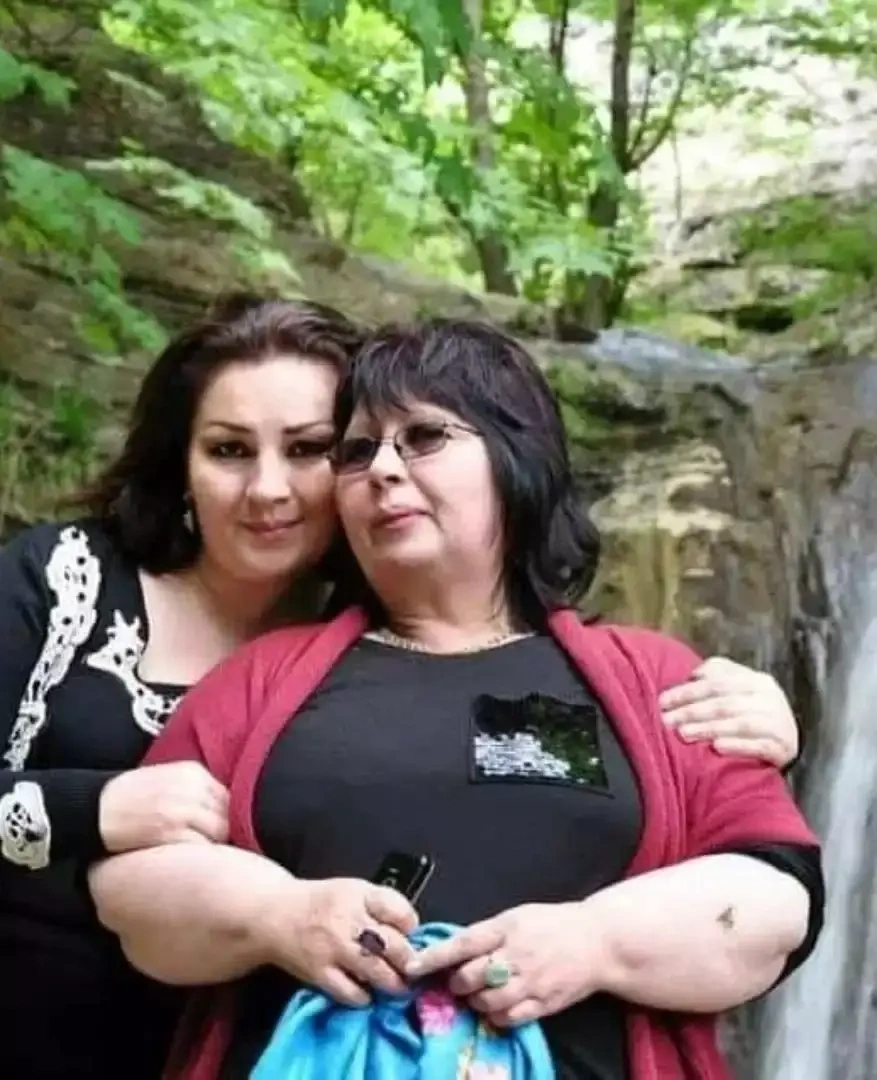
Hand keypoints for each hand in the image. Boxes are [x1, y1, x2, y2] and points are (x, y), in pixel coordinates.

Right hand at [99, 762, 228, 852]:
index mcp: (192, 772)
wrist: (95, 810)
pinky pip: (203, 847)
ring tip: (206, 858)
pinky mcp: (171, 832)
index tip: (227, 830)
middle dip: (227, 831)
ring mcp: (182, 810)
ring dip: (216, 845)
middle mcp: (191, 788)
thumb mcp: (167, 780)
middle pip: (229, 813)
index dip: (230, 816)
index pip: (230, 795)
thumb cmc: (131, 798)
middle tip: (221, 848)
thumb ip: (197, 790)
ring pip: (221, 831)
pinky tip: (191, 863)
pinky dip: (202, 856)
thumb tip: (227, 811)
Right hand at [260, 877, 419, 1005]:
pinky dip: (364, 997)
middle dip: (409, 961)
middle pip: (393, 944)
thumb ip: (382, 906)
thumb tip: (410, 932)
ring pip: (377, 971)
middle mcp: (348, 919)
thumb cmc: (322, 903)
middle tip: (414, 969)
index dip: (410, 924)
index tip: (411, 934)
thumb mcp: (354, 890)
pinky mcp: (319, 973)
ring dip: (393, 983)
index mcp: (360, 895)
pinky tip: (367, 993)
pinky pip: (351, 992)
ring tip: (398, 986)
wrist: (274, 914)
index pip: (398, 910)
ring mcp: (333, 948)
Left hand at [405, 901, 605, 1027]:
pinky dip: (496, 1015)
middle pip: (470, 977)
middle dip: (457, 981)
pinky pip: (507, 1018)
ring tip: (479, 991)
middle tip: (459, 978)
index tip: (411, 966)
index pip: (463, 943)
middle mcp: (516, 955)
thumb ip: (489, 933)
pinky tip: (497, 1005)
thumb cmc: (553, 924)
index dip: (434, 957)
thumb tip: (456, 948)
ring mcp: (530, 982)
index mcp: (507, 927)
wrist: (597, 943)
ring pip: (485, 1001)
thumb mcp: (518, 916)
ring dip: (475, 999)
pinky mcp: (543, 1004)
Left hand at [658, 657, 798, 768]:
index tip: (662, 702)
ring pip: (740, 723)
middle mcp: (770, 698)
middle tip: (666, 721)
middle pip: (725, 703)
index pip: (717, 683)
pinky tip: (717, 748)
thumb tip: (693, 675)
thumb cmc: (754, 713)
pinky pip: (760, 746)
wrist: (788, 741)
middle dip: (692, 711)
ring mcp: (780, 723)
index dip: (687, 692)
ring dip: (709, 728)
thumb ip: (718, 676)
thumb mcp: (739, 690)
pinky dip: (738, 746)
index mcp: (756, 680)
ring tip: (684, 734)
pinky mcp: (785, 747)